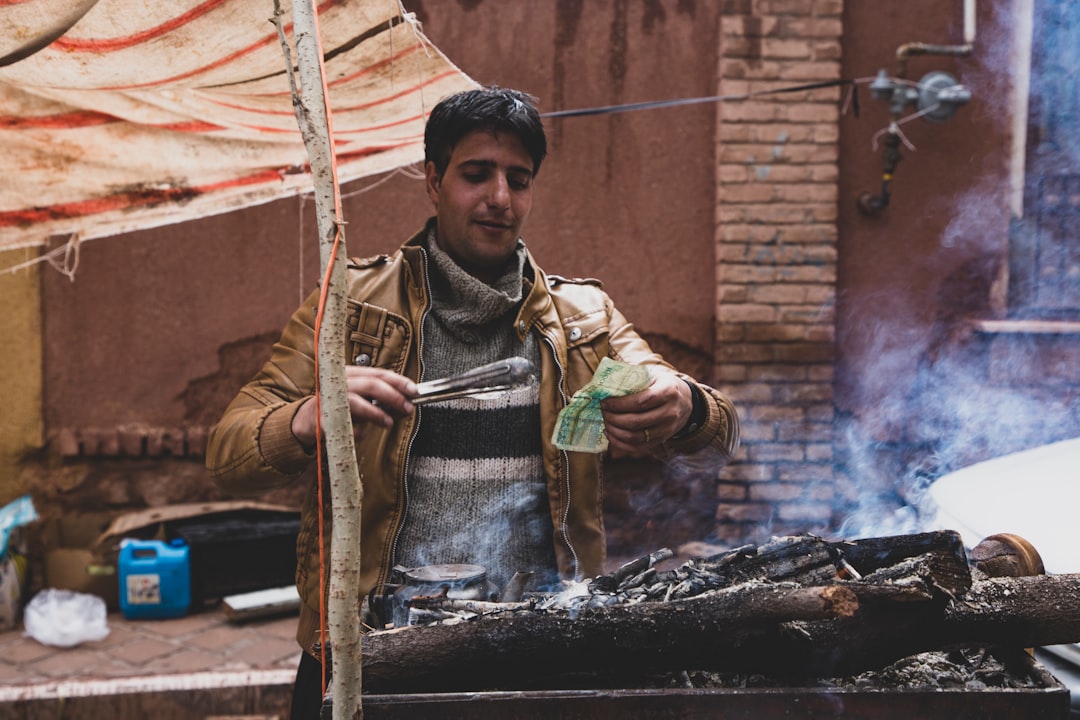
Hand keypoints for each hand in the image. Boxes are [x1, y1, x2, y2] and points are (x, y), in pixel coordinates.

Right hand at [291, 366, 416, 449]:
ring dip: (376, 413)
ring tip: (389, 422)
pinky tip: (362, 433)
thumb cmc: (339, 406)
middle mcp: (340, 382)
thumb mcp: (360, 397)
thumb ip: (380, 398)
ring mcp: (330, 399)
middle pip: (371, 385)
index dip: (398, 381)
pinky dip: (356, 431)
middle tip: (408, 408)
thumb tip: (406, 403)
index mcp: (351, 373)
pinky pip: (344, 424)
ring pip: (357, 402)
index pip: (378, 373)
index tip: (414, 390)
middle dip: (393, 396)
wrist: (308, 420)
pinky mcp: (323, 418)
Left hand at [601, 371, 691, 458]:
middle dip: (613, 417)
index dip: (618, 404)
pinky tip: (611, 433)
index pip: (639, 401)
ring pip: (634, 437)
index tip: (605, 401)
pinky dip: (620, 443)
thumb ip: (634, 378)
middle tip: (603, 411)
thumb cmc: (662, 385)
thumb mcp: (654, 376)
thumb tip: (605, 383)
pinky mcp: (661, 440)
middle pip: (635, 422)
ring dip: (614, 431)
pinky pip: (637, 447)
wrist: (685, 402)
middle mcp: (670, 412)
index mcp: (668, 392)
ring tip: (606, 421)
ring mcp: (667, 429)